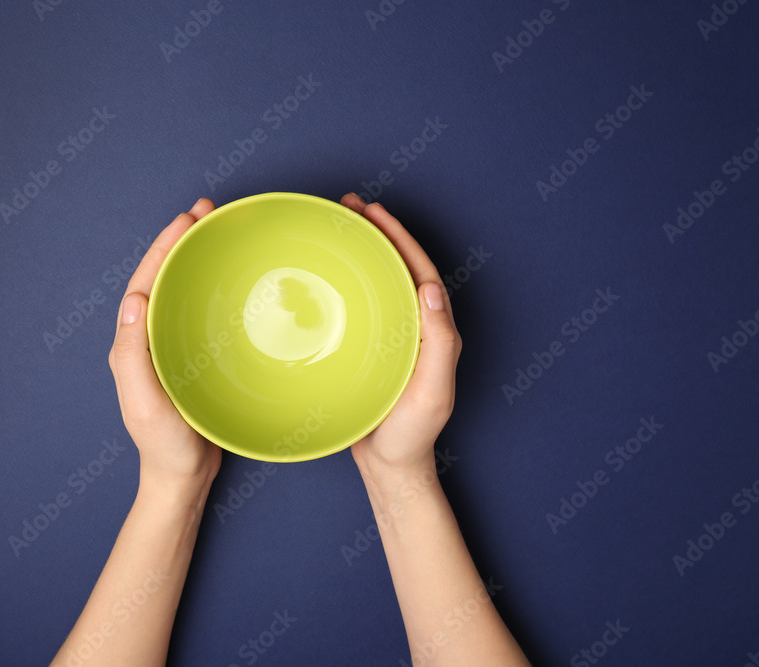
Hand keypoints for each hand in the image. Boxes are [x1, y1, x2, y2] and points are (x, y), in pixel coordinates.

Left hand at [108, 198, 221, 493]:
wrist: (182, 477)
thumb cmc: (165, 446)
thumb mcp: (146, 404)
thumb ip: (134, 356)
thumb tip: (133, 301)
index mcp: (131, 345)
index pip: (146, 284)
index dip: (163, 248)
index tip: (186, 219)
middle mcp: (147, 340)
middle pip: (163, 278)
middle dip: (181, 241)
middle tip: (206, 210)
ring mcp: (170, 348)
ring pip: (182, 291)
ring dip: (196, 258)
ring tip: (218, 230)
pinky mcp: (191, 358)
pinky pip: (199, 312)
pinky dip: (213, 288)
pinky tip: (233, 279)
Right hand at [339, 194, 461, 484]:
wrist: (391, 468)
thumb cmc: (412, 435)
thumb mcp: (433, 391)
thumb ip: (439, 343)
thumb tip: (432, 288)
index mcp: (433, 330)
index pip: (418, 270)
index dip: (398, 237)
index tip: (374, 212)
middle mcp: (414, 327)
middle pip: (395, 267)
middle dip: (375, 233)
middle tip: (347, 205)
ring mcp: (390, 337)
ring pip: (375, 283)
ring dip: (357, 252)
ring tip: (332, 226)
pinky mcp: (367, 349)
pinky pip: (357, 306)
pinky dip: (341, 284)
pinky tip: (320, 276)